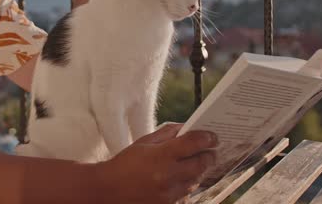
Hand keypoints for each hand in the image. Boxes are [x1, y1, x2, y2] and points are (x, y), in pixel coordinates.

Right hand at [95, 123, 217, 203]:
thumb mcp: (144, 143)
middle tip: (210, 150)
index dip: (207, 138)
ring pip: (196, 180)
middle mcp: (168, 175)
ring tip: (195, 163)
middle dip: (209, 155)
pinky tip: (182, 178)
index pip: (194, 143)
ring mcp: (169, 193)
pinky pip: (186, 193)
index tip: (213, 136)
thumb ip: (167, 134)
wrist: (108, 190)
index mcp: (161, 155)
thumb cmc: (124, 164)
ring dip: (198, 171)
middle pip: (201, 163)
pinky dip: (187, 184)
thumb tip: (186, 127)